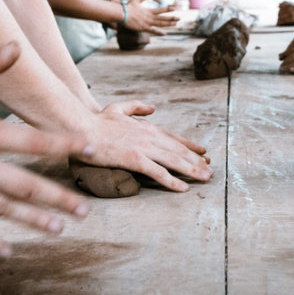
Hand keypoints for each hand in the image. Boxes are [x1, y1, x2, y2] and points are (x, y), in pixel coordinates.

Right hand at [0, 42, 91, 255]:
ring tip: (57, 228)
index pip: (31, 141)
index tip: (88, 149)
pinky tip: (3, 248)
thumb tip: (15, 46)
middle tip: (85, 209)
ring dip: (32, 220)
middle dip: (57, 198)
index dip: (63, 145)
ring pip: (1, 210)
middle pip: (24, 185)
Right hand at [87, 100, 211, 191]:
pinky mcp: (135, 159)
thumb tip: (153, 107)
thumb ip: (137, 106)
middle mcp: (149, 136)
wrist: (83, 127)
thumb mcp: (119, 108)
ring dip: (192, 170)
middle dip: (196, 161)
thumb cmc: (98, 120)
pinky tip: (183, 187)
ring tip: (205, 178)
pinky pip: (158, 172)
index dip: (190, 147)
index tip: (204, 153)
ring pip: (173, 160)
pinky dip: (173, 180)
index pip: (174, 138)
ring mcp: (143, 148)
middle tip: (210, 170)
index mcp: (146, 127)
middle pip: (178, 150)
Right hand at [124, 2, 179, 34]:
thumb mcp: (137, 0)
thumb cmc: (128, 7)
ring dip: (168, 24)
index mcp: (148, 11)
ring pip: (160, 24)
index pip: (160, 10)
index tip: (175, 8)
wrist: (122, 14)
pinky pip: (153, 31)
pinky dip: (159, 32)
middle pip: (163, 18)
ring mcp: (147, 23)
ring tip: (175, 24)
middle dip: (171, 18)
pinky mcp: (144, 28)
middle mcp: (150, 17)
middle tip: (179, 18)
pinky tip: (164, 33)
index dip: (168, 9)